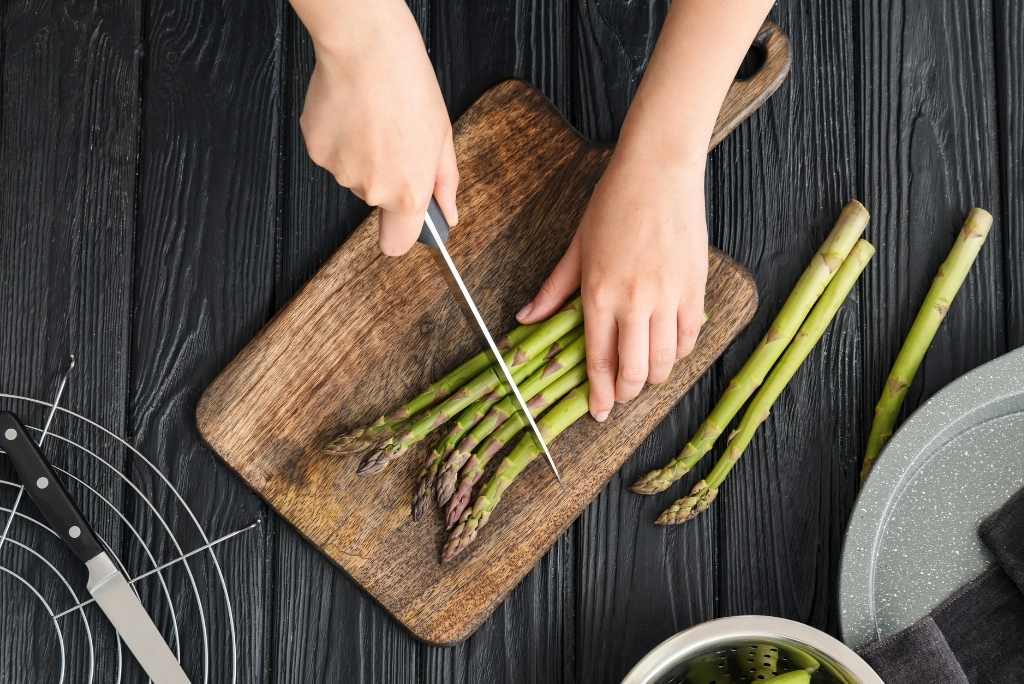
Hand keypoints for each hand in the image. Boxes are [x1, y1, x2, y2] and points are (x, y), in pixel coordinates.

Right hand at [296, 1, 457, 254]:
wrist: (367, 50)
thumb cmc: (409, 87)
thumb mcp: (442, 137)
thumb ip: (445, 184)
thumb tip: (448, 214)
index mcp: (408, 193)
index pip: (396, 244)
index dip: (401, 233)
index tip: (406, 221)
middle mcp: (372, 191)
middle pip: (377, 198)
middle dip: (387, 174)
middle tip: (395, 135)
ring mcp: (340, 173)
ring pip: (354, 173)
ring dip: (363, 153)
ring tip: (373, 118)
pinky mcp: (316, 151)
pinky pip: (332, 154)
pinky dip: (340, 137)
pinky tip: (352, 112)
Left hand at [517, 154, 707, 420]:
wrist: (659, 171)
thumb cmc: (613, 204)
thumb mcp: (576, 247)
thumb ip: (555, 290)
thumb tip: (526, 319)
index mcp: (600, 294)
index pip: (599, 361)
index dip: (598, 394)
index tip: (597, 411)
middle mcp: (636, 302)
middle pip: (634, 371)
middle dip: (625, 393)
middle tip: (620, 396)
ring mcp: (669, 297)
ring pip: (665, 361)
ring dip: (653, 377)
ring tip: (644, 375)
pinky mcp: (695, 288)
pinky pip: (690, 336)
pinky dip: (679, 352)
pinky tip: (668, 350)